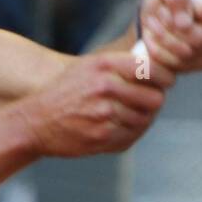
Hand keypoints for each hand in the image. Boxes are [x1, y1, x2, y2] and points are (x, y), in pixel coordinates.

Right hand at [13, 52, 171, 159]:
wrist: (35, 121)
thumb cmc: (66, 91)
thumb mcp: (89, 67)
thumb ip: (120, 65)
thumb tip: (158, 68)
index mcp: (104, 65)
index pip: (152, 69)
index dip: (165, 77)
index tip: (165, 82)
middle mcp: (105, 87)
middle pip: (155, 97)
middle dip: (154, 101)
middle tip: (148, 102)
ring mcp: (104, 113)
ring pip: (145, 119)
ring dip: (142, 119)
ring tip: (128, 115)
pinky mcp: (102, 136)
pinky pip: (132, 136)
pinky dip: (130, 133)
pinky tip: (118, 127)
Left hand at [135, 0, 201, 73]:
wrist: (157, 19)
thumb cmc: (167, 0)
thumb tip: (184, 21)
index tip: (196, 11)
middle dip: (174, 27)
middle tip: (159, 13)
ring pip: (189, 53)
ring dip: (164, 38)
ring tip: (153, 24)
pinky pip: (181, 64)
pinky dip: (161, 52)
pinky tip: (154, 39)